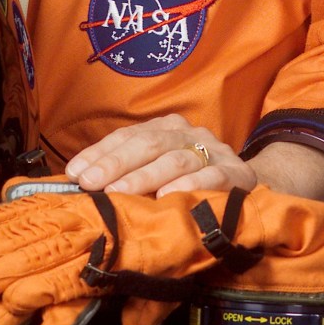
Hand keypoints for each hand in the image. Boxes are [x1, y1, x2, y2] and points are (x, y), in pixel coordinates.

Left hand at [65, 113, 256, 198]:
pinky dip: (187, 185)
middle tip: (90, 183)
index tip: (74, 172)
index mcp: (167, 128)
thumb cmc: (194, 178)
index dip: (100, 153)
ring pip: (174, 160)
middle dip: (115, 163)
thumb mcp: (161, 168)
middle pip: (148, 143)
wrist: (249, 183)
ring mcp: (213, 151)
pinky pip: (209, 177)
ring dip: (144, 177)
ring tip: (119, 193)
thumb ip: (131, 172)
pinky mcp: (235, 173)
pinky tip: (167, 197)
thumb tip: (84, 183)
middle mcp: (188, 134)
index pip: (127, 136)